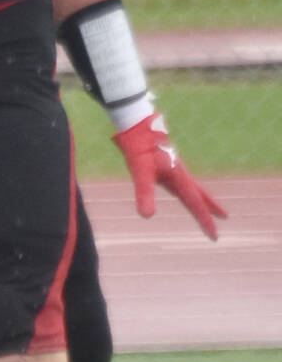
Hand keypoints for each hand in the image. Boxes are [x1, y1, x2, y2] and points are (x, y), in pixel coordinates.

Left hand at [112, 109, 225, 238]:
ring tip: (212, 206)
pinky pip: (181, 181)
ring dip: (202, 198)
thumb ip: (144, 193)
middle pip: (199, 195)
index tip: (215, 237)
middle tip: (225, 218)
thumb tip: (147, 216)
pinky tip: (181, 187)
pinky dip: (187, 189)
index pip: (195, 205)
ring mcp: (174, 168)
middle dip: (209, 209)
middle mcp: (180, 174)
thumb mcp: (140, 172)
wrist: (136, 124)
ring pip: (193, 187)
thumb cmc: (139, 147)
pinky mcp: (165, 163)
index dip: (205, 221)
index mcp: (179, 178)